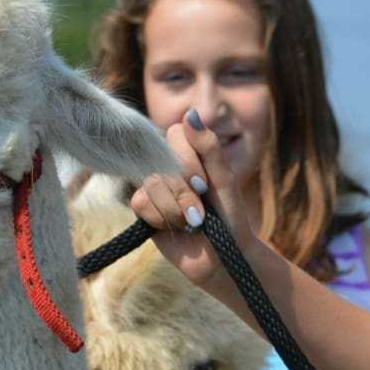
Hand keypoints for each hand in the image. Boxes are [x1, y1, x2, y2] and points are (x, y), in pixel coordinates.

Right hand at [129, 109, 262, 291]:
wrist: (223, 258)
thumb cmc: (229, 218)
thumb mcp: (224, 180)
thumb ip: (208, 147)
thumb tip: (189, 112)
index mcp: (190, 153)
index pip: (174, 134)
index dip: (187, 160)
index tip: (204, 184)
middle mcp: (168, 166)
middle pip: (162, 161)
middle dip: (184, 190)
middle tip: (202, 211)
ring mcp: (153, 188)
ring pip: (152, 184)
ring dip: (176, 209)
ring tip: (193, 224)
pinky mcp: (142, 210)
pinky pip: (141, 203)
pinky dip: (162, 218)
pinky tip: (175, 228)